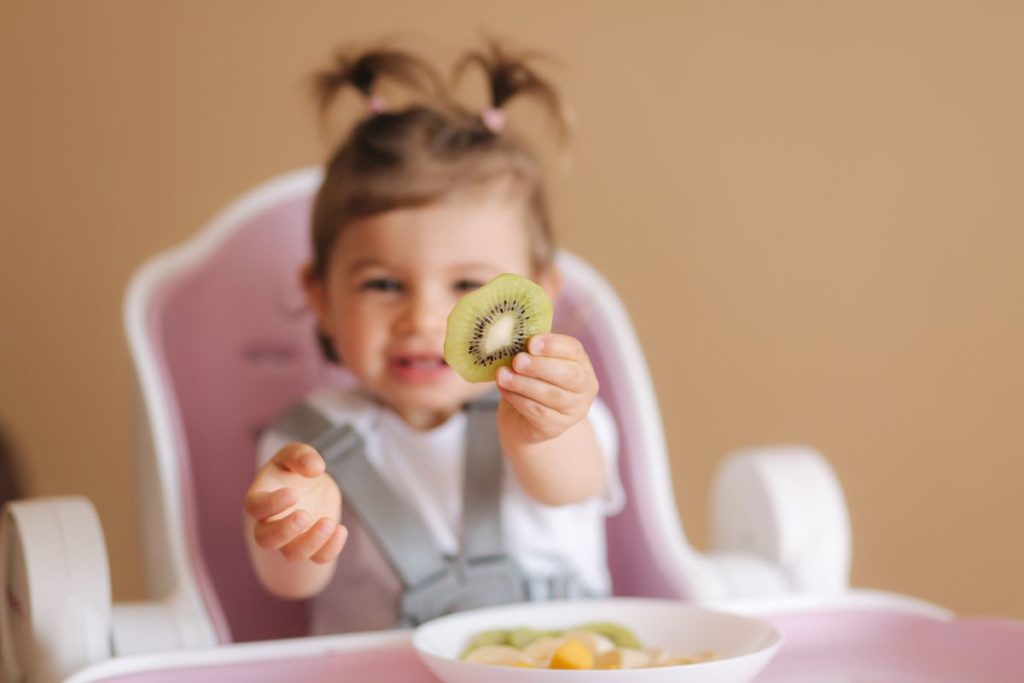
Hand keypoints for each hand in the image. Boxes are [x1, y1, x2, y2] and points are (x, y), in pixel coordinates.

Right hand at [244, 443, 346, 563]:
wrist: (313, 487)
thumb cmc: (295, 469)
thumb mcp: (296, 454)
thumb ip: (300, 455)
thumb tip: (314, 468)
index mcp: (261, 498)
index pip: (255, 507)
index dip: (271, 504)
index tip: (293, 494)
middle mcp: (270, 523)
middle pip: (265, 539)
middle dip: (284, 531)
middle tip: (304, 515)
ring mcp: (291, 539)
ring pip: (292, 554)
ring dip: (311, 542)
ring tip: (329, 523)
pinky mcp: (312, 546)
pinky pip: (318, 558)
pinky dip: (331, 549)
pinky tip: (341, 530)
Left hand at [495, 333, 598, 444]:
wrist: (524, 420)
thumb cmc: (532, 382)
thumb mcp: (536, 363)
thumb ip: (531, 351)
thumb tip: (511, 336)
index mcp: (582, 364)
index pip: (574, 350)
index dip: (553, 345)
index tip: (531, 343)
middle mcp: (585, 388)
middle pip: (568, 375)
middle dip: (540, 366)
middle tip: (517, 360)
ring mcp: (573, 411)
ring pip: (551, 395)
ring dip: (523, 383)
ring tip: (502, 375)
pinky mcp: (556, 428)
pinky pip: (536, 411)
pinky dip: (517, 398)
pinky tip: (503, 389)